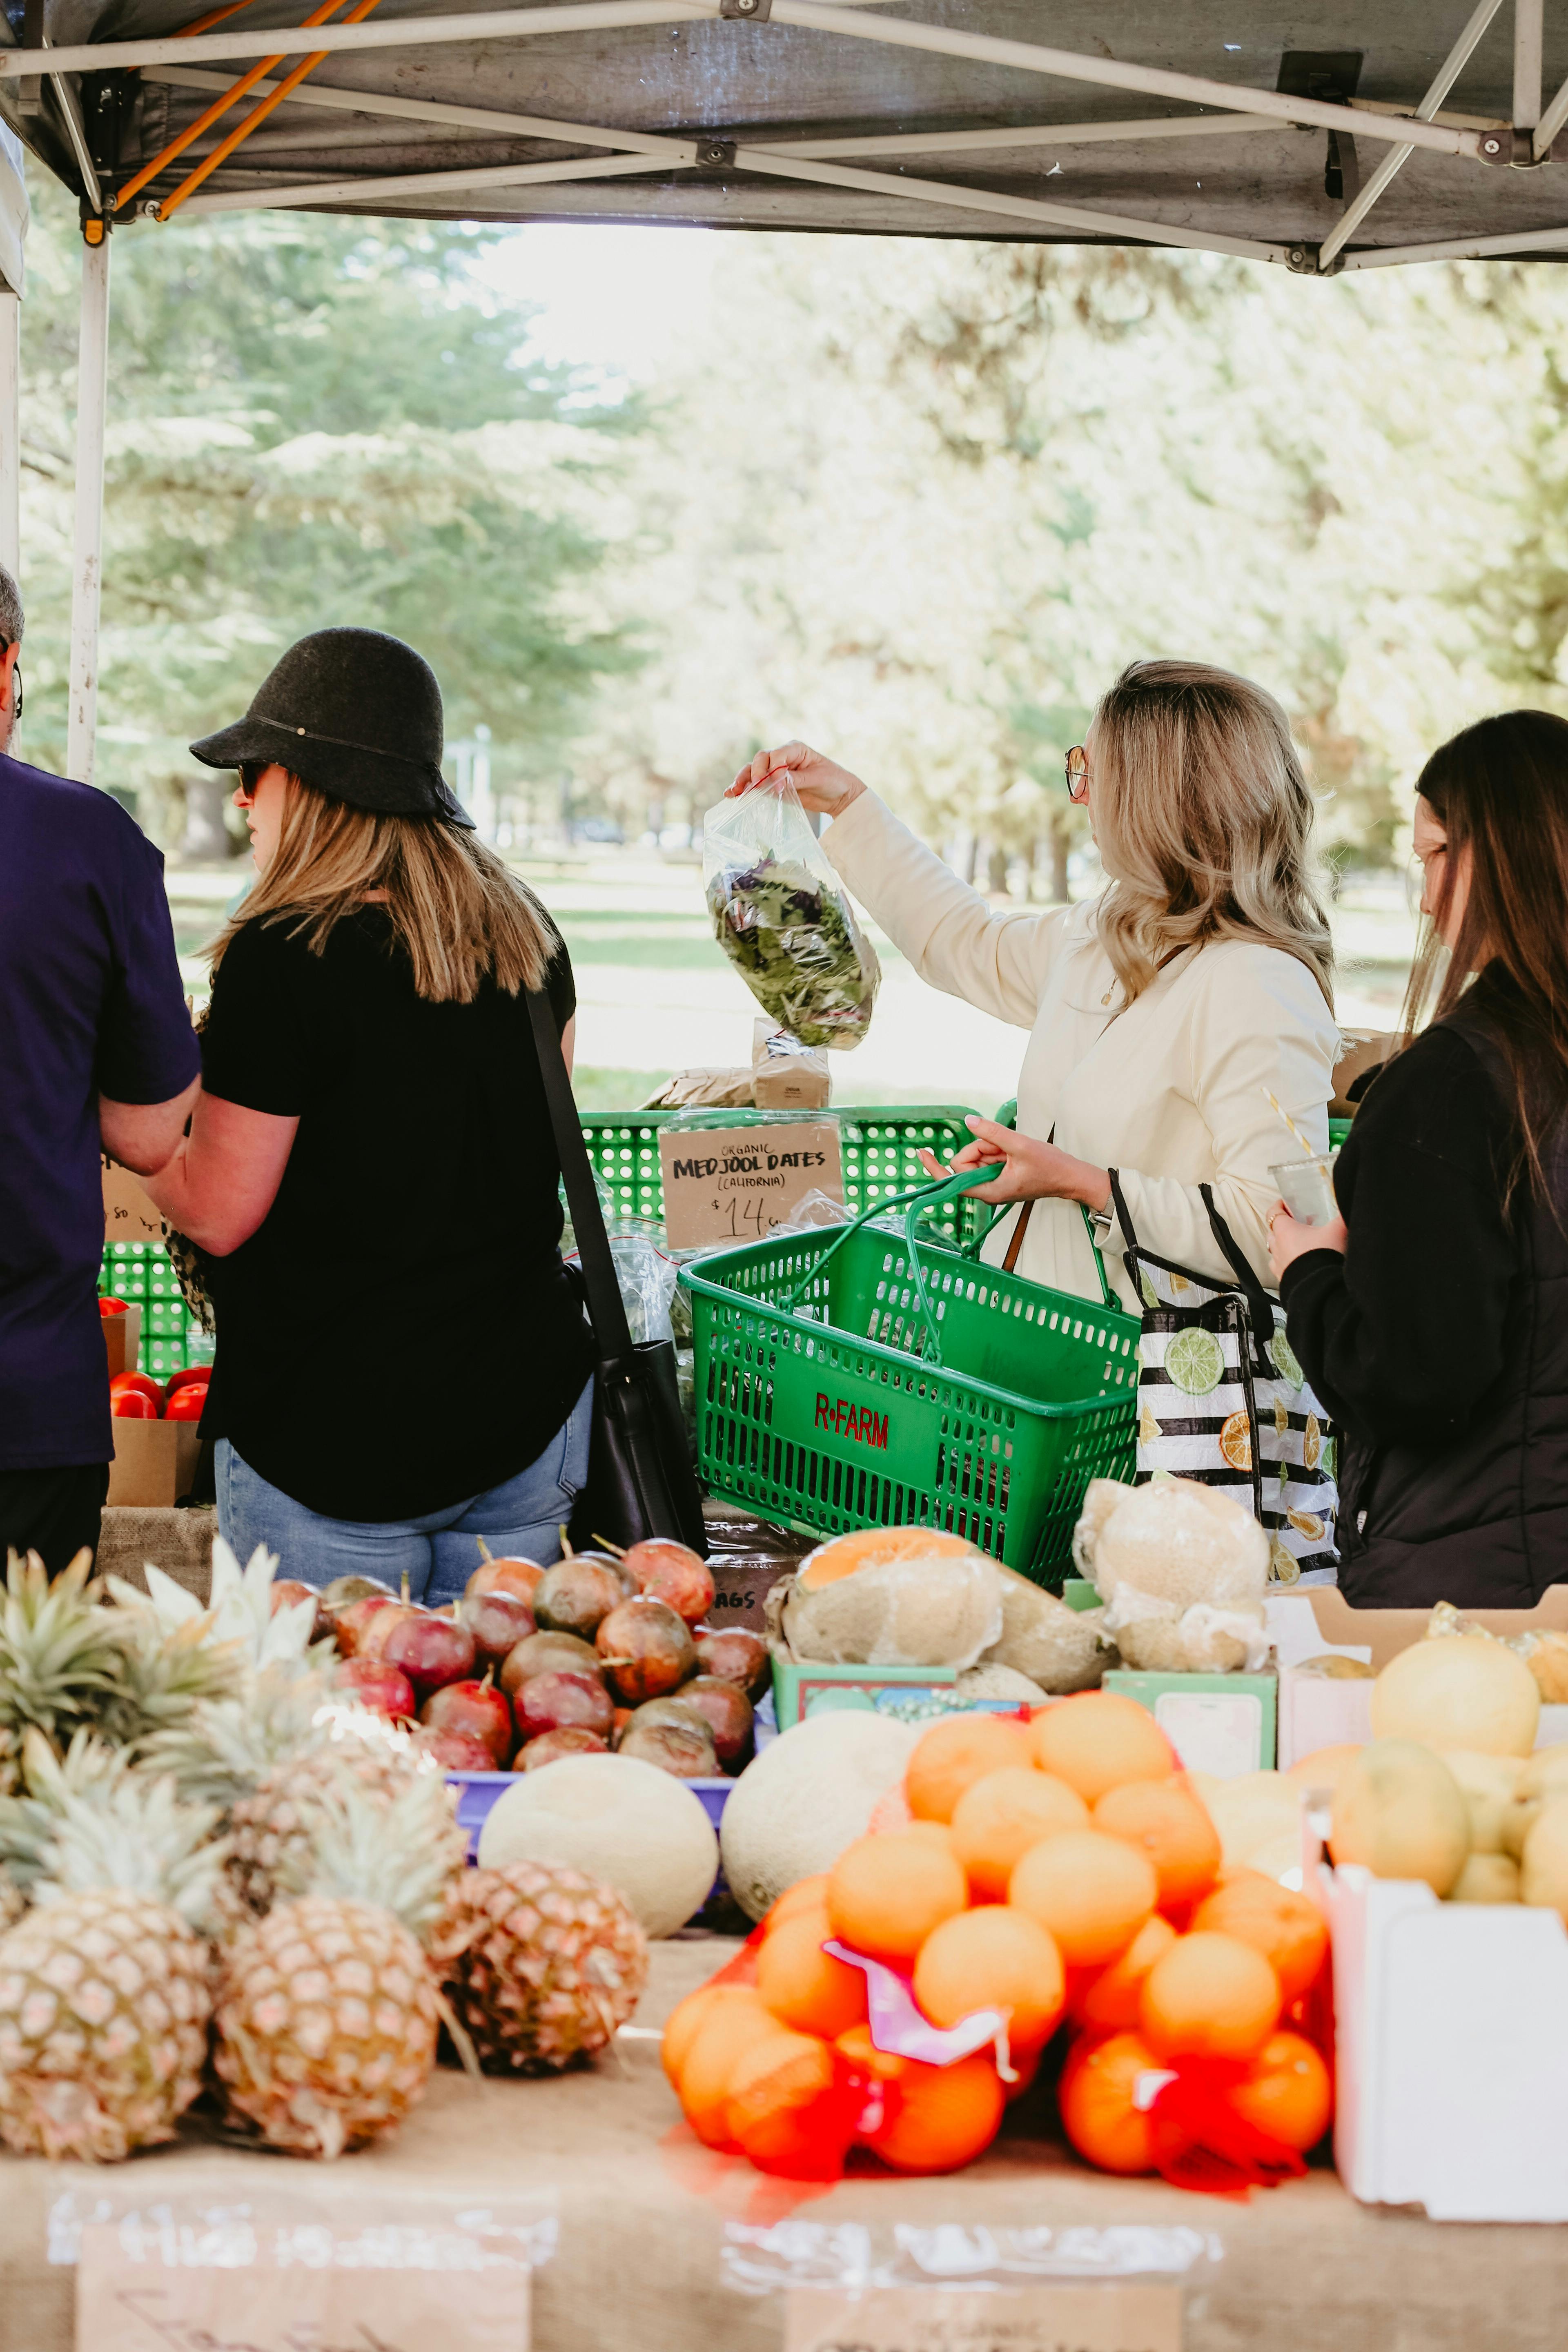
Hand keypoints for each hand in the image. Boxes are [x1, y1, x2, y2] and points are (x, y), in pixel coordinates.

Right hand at [728, 740, 866, 818]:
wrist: (839, 795)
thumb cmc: (833, 781)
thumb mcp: (817, 778)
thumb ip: (796, 779)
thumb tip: (776, 782)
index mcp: (795, 749)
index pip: (777, 755)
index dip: (775, 769)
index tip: (779, 786)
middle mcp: (782, 757)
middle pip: (761, 759)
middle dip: (755, 772)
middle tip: (755, 787)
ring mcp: (775, 771)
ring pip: (753, 771)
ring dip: (743, 780)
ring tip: (733, 791)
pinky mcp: (772, 785)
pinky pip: (755, 785)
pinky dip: (744, 788)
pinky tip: (732, 794)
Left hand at [917, 1116, 1111, 1211]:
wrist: (1070, 1177)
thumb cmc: (1050, 1167)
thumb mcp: (1020, 1145)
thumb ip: (992, 1133)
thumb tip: (968, 1122)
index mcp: (989, 1190)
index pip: (952, 1180)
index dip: (934, 1167)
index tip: (921, 1152)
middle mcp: (987, 1190)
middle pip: (965, 1163)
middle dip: (980, 1148)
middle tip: (1003, 1147)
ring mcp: (993, 1184)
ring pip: (977, 1158)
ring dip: (992, 1148)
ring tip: (1013, 1151)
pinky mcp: (999, 1177)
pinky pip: (988, 1159)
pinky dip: (997, 1151)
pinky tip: (1013, 1153)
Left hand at [1268, 1205, 1347, 1283]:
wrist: (1322, 1288)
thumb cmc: (1325, 1256)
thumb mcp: (1338, 1230)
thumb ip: (1342, 1216)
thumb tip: (1350, 1206)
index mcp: (1285, 1231)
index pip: (1273, 1213)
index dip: (1278, 1206)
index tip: (1283, 1203)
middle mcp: (1277, 1247)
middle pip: (1272, 1232)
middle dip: (1281, 1226)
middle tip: (1295, 1223)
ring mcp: (1278, 1265)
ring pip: (1274, 1251)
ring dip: (1282, 1246)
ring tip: (1296, 1244)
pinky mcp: (1283, 1279)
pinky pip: (1280, 1268)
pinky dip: (1286, 1263)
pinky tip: (1297, 1263)